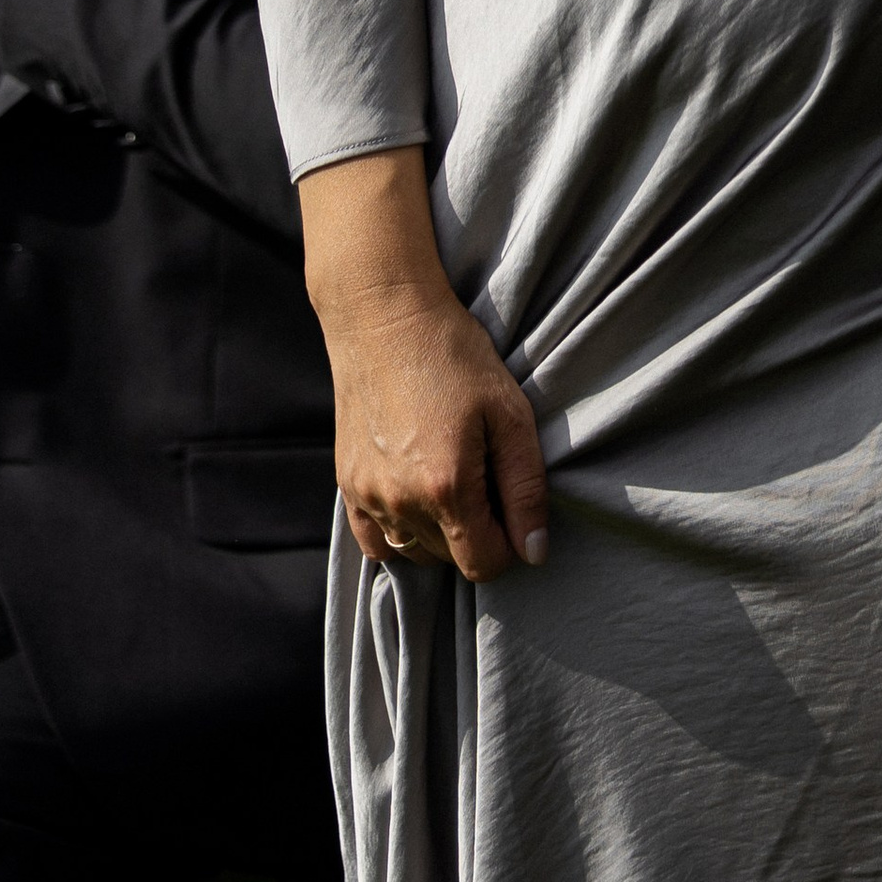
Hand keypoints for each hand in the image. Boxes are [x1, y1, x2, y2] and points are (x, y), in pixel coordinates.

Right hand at [301, 150, 549, 582]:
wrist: (384, 318)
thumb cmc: (455, 356)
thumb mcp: (510, 413)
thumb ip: (526, 489)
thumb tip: (533, 554)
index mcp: (447, 487)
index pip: (485, 564)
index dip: (509, 545)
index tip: (512, 507)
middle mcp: (401, 502)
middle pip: (450, 560)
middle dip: (476, 534)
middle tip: (483, 479)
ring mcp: (368, 496)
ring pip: (414, 554)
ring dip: (439, 536)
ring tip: (451, 480)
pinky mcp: (347, 485)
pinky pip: (375, 544)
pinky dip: (400, 535)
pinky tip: (416, 498)